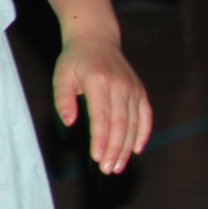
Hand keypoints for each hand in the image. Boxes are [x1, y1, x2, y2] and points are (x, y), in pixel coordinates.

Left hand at [54, 33, 151, 173]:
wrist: (96, 38)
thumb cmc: (74, 60)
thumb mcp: (61, 75)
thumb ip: (62, 99)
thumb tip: (69, 122)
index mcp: (98, 81)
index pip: (102, 116)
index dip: (101, 139)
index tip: (97, 158)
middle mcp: (120, 85)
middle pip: (120, 124)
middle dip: (114, 150)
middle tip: (107, 169)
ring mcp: (133, 88)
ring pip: (134, 124)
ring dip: (126, 148)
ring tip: (117, 166)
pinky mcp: (140, 91)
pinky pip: (145, 116)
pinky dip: (142, 134)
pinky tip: (136, 150)